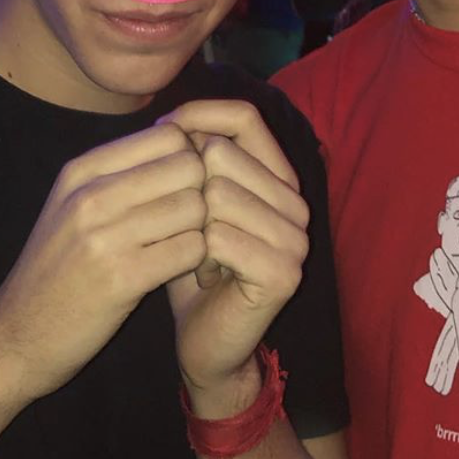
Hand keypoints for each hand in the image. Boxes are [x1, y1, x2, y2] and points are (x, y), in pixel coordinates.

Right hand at [0, 123, 208, 405]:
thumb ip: (122, 172)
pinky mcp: (122, 279)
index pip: (168, 134)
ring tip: (186, 245)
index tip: (185, 186)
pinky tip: (179, 271)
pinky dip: (196, 260)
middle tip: (193, 219)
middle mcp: (90, 196)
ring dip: (201, 228)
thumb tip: (184, 137)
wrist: (17, 337)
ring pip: (195, 206)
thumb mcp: (73, 205)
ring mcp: (103, 237)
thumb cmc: (59, 267)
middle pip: (189, 166)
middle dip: (201, 190)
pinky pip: (191, 249)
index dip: (189, 157)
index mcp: (82, 171)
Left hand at [159, 101, 308, 415]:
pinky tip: (203, 276)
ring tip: (195, 255)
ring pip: (216, 194)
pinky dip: (197, 256)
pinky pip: (218, 237)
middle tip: (186, 231)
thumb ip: (191, 161)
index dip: (199, 116)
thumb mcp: (188, 204)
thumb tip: (171, 120)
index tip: (160, 135)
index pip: (245, 117)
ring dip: (191, 228)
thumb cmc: (190, 266)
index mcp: (280, 177)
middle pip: (223, 155)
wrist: (204, 342)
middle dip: (187, 189)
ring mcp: (296, 238)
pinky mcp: (283, 273)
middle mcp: (297, 202)